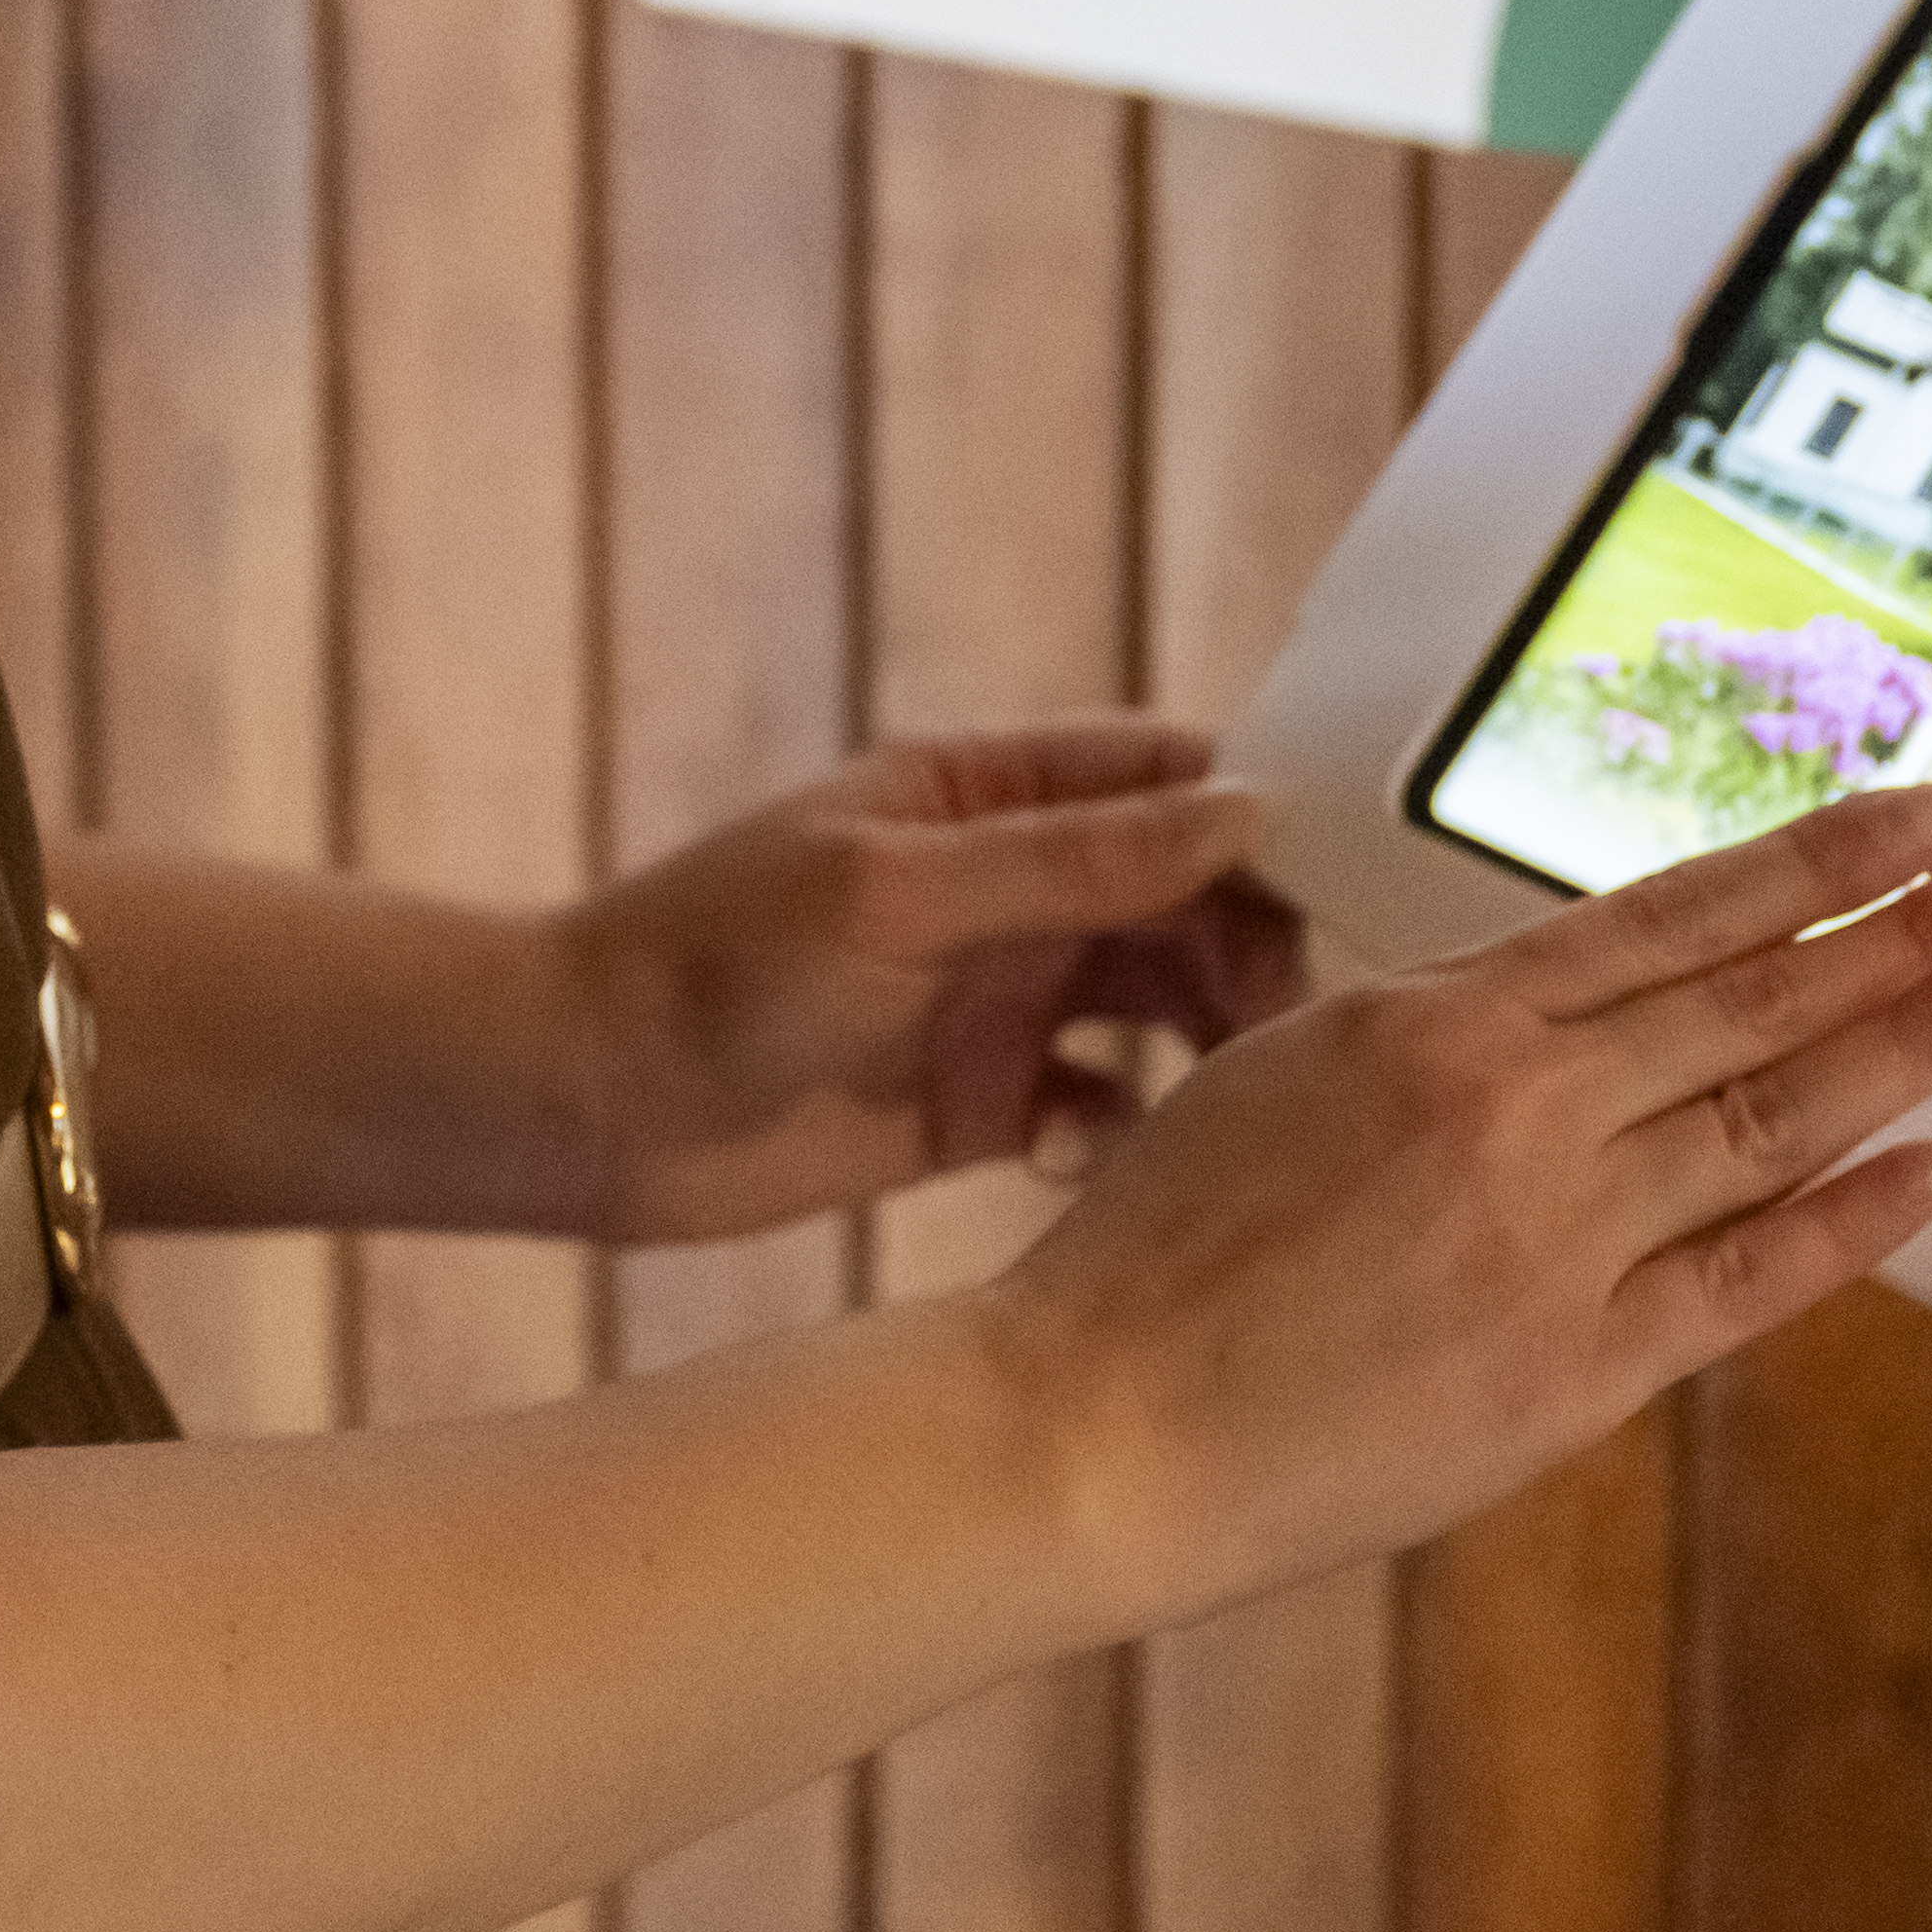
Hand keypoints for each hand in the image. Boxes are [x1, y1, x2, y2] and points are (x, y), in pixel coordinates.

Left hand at [550, 723, 1314, 1245]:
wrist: (584, 1107)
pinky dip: (1119, 1128)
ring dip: (1205, 1043)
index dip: (1258, 818)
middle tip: (1277, 1021)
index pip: (1163, 780)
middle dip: (1248, 947)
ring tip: (1218, 1096)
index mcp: (982, 797)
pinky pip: (1101, 1107)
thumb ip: (1067, 860)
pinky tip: (1080, 1152)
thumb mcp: (895, 894)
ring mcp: (997, 996)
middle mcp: (1006, 890)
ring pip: (1159, 1003)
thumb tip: (1243, 811)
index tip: (1346, 882)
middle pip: (1185, 897)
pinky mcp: (981, 1103)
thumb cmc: (710, 966)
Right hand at [969, 774, 1931, 1624]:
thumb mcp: (1283, 1071)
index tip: (1930, 804)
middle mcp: (1523, 1108)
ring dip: (1921, 1039)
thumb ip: (1431, 1039)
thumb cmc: (1159, 1248)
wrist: (1098, 1421)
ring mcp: (1562, 1240)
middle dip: (1920, 924)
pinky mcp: (1579, 1371)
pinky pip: (1750, 1277)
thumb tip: (1542, 1012)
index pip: (1677, 911)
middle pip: (1764, 994)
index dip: (1819, 856)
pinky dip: (1856, 1217)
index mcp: (1441, 1020)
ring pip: (1781, 1114)